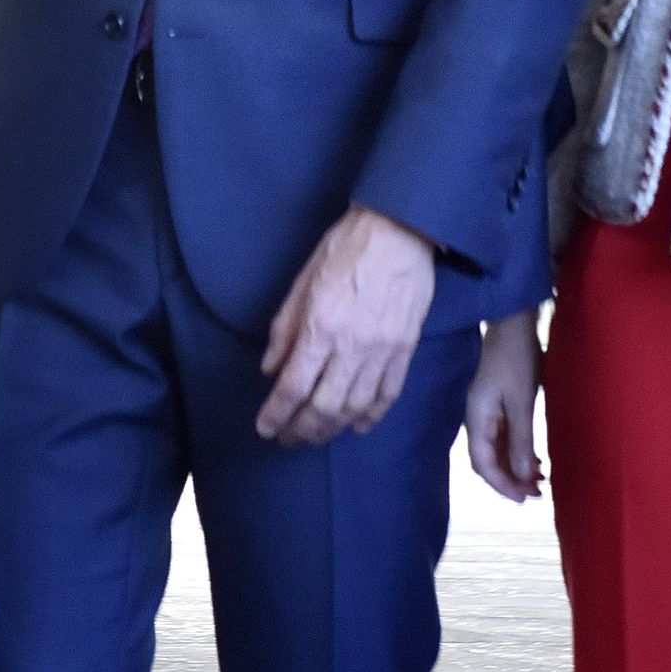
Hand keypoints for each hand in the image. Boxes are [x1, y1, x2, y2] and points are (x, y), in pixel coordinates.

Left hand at [257, 206, 435, 446]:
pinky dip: (371, 416)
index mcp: (321, 326)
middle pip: (324, 407)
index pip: (294, 385)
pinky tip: (356, 425)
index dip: (276, 413)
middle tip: (288, 439)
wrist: (398, 232)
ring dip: (332, 429)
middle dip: (302, 430)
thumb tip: (271, 368)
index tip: (265, 428)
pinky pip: (387, 395)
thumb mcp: (302, 281)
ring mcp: (383, 352)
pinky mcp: (405, 351)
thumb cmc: (344, 249)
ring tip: (315, 435)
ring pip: (355, 408)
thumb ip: (285, 327)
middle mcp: (352, 347)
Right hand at [465, 310, 542, 502]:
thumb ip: (520, 440)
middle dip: (510, 480)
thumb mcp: (521, 402)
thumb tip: (521, 476)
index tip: (524, 499)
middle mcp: (476, 418)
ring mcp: (485, 411)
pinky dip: (517, 451)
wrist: (514, 324)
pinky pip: (503, 437)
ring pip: (496, 450)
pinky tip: (534, 458)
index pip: (482, 464)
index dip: (502, 485)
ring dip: (515, 467)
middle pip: (487, 460)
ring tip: (540, 480)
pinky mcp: (496, 404)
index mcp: (477, 418)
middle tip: (537, 494)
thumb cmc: (516, 360)